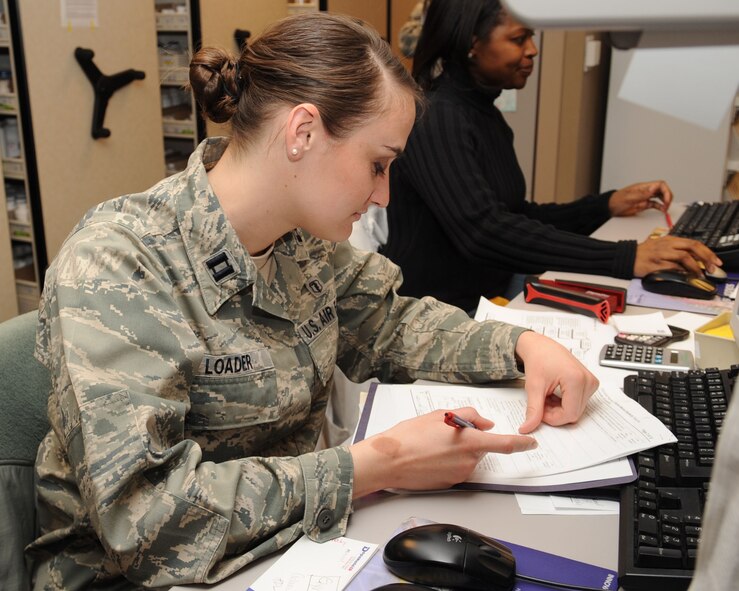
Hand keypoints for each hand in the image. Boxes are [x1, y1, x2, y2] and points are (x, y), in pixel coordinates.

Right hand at [349, 408, 536, 496]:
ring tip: (433, 444)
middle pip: (482, 448)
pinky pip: (458, 468)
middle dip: (472, 439)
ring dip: (460, 449)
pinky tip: (431, 455)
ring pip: (469, 458)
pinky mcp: (450, 483)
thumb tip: (485, 423)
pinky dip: (450, 460)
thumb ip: (468, 416)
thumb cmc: (409, 436)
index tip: (531, 442)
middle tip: (447, 432)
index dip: (521, 443)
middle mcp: (468, 460)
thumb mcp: (439, 415)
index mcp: (468, 441)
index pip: (505, 444)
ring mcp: (459, 474)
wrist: (388, 461)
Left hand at [514, 331, 598, 433]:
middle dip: (555, 413)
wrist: (540, 346)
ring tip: (547, 396)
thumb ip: (533, 410)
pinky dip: (565, 403)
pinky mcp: (590, 382)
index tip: (540, 412)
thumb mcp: (533, 386)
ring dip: (560, 408)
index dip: (553, 418)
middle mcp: (588, 380)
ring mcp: (591, 381)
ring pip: (576, 409)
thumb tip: (527, 428)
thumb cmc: (538, 359)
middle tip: (541, 402)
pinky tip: (554, 394)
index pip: (570, 414)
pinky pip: (579, 402)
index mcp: (577, 379)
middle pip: (574, 413)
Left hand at [608, 181, 672, 216]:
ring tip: (665, 208)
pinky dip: (660, 207)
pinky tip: (662, 210)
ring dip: (665, 202)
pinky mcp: (644, 204)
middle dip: (667, 197)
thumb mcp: (629, 197)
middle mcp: (646, 191)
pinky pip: (655, 204)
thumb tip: (653, 189)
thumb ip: (642, 194)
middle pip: (662, 190)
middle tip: (667, 205)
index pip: (660, 184)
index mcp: (643, 187)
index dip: (665, 191)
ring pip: (660, 197)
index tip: (665, 199)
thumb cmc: (616, 200)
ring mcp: (646, 198)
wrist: (610, 207)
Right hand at [634, 236, 721, 276]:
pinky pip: (671, 267)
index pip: (693, 243)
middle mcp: (666, 245)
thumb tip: (694, 259)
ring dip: (694, 267)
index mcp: (670, 240)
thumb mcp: (662, 246)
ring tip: (698, 274)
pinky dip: (680, 271)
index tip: (715, 261)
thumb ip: (676, 250)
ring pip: (684, 257)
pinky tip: (684, 275)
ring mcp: (660, 254)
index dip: (707, 252)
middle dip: (706, 257)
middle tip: (712, 268)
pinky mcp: (654, 264)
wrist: (626, 257)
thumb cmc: (643, 253)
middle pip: (692, 247)